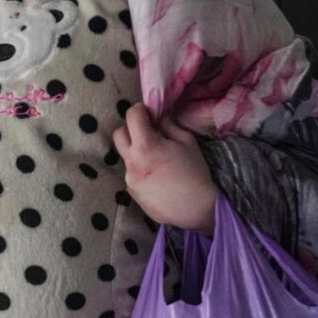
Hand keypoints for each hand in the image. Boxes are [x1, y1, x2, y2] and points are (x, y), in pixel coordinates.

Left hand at [112, 106, 217, 234]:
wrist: (197, 208)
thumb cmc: (195, 172)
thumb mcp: (187, 142)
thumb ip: (168, 125)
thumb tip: (159, 116)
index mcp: (145, 146)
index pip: (131, 116)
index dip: (140, 110)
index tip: (148, 112)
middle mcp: (132, 162)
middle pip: (119, 134)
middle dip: (131, 129)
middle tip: (147, 132)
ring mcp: (129, 180)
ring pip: (126, 156)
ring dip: (136, 151)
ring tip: (156, 159)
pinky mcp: (132, 193)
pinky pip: (131, 174)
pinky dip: (140, 170)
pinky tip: (158, 177)